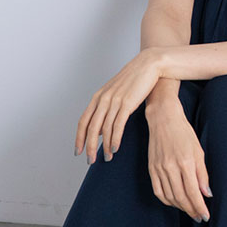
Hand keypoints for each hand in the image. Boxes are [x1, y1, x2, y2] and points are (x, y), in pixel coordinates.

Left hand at [75, 48, 161, 163]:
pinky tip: (115, 148)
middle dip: (89, 146)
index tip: (78, 151)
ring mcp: (115, 101)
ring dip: (105, 146)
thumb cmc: (134, 80)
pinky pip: (118, 125)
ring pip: (105, 129)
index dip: (79, 138)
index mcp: (98, 97)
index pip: (83, 121)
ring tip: (107, 158)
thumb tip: (100, 130)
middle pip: (91, 127)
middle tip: (90, 161)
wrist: (149, 65)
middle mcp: (103, 99)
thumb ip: (106, 109)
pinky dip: (115, 138)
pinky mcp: (127, 103)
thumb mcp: (116, 93)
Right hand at [146, 108, 212, 220]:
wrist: (163, 119)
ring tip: (189, 210)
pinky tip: (175, 202)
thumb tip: (207, 194)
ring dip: (180, 207)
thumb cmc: (184, 133)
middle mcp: (171, 167)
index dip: (199, 207)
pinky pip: (158, 191)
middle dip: (191, 210)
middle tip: (198, 217)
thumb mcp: (198, 151)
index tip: (205, 216)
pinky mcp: (151, 169)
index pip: (193, 192)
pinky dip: (166, 200)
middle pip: (181, 197)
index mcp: (185, 162)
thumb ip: (202, 174)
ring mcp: (159, 169)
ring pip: (169, 196)